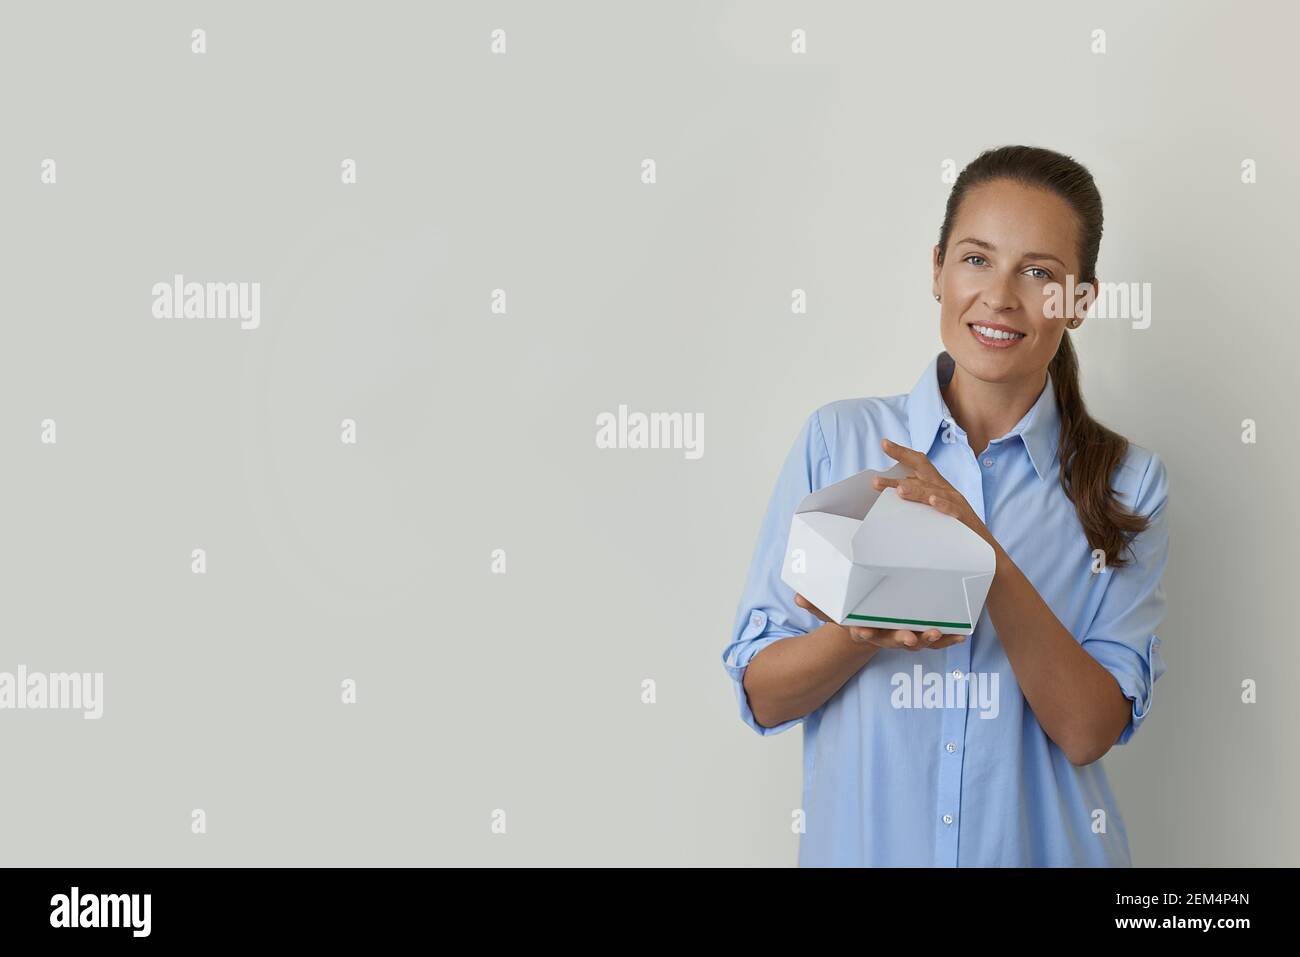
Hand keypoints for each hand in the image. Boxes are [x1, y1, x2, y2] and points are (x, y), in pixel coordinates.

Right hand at [794, 593, 966, 650]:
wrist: (872, 625)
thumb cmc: (852, 612)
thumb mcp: (833, 608)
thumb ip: (816, 603)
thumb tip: (797, 597)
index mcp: (865, 629)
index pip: (862, 633)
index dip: (862, 633)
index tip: (861, 630)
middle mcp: (887, 636)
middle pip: (895, 641)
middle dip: (903, 640)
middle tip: (910, 638)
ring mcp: (907, 636)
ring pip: (920, 642)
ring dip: (930, 640)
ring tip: (938, 633)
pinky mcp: (923, 633)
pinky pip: (938, 639)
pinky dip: (949, 638)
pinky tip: (961, 634)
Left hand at [873, 437, 995, 547]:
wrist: (983, 549)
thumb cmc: (954, 527)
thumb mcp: (932, 508)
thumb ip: (917, 498)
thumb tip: (893, 492)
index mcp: (936, 485)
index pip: (919, 463)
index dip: (902, 452)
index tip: (884, 443)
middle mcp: (945, 489)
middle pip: (923, 470)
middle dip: (903, 463)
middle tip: (878, 475)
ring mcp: (955, 502)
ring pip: (933, 491)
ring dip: (916, 490)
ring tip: (899, 490)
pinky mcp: (963, 518)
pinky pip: (952, 510)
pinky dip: (942, 505)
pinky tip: (933, 502)